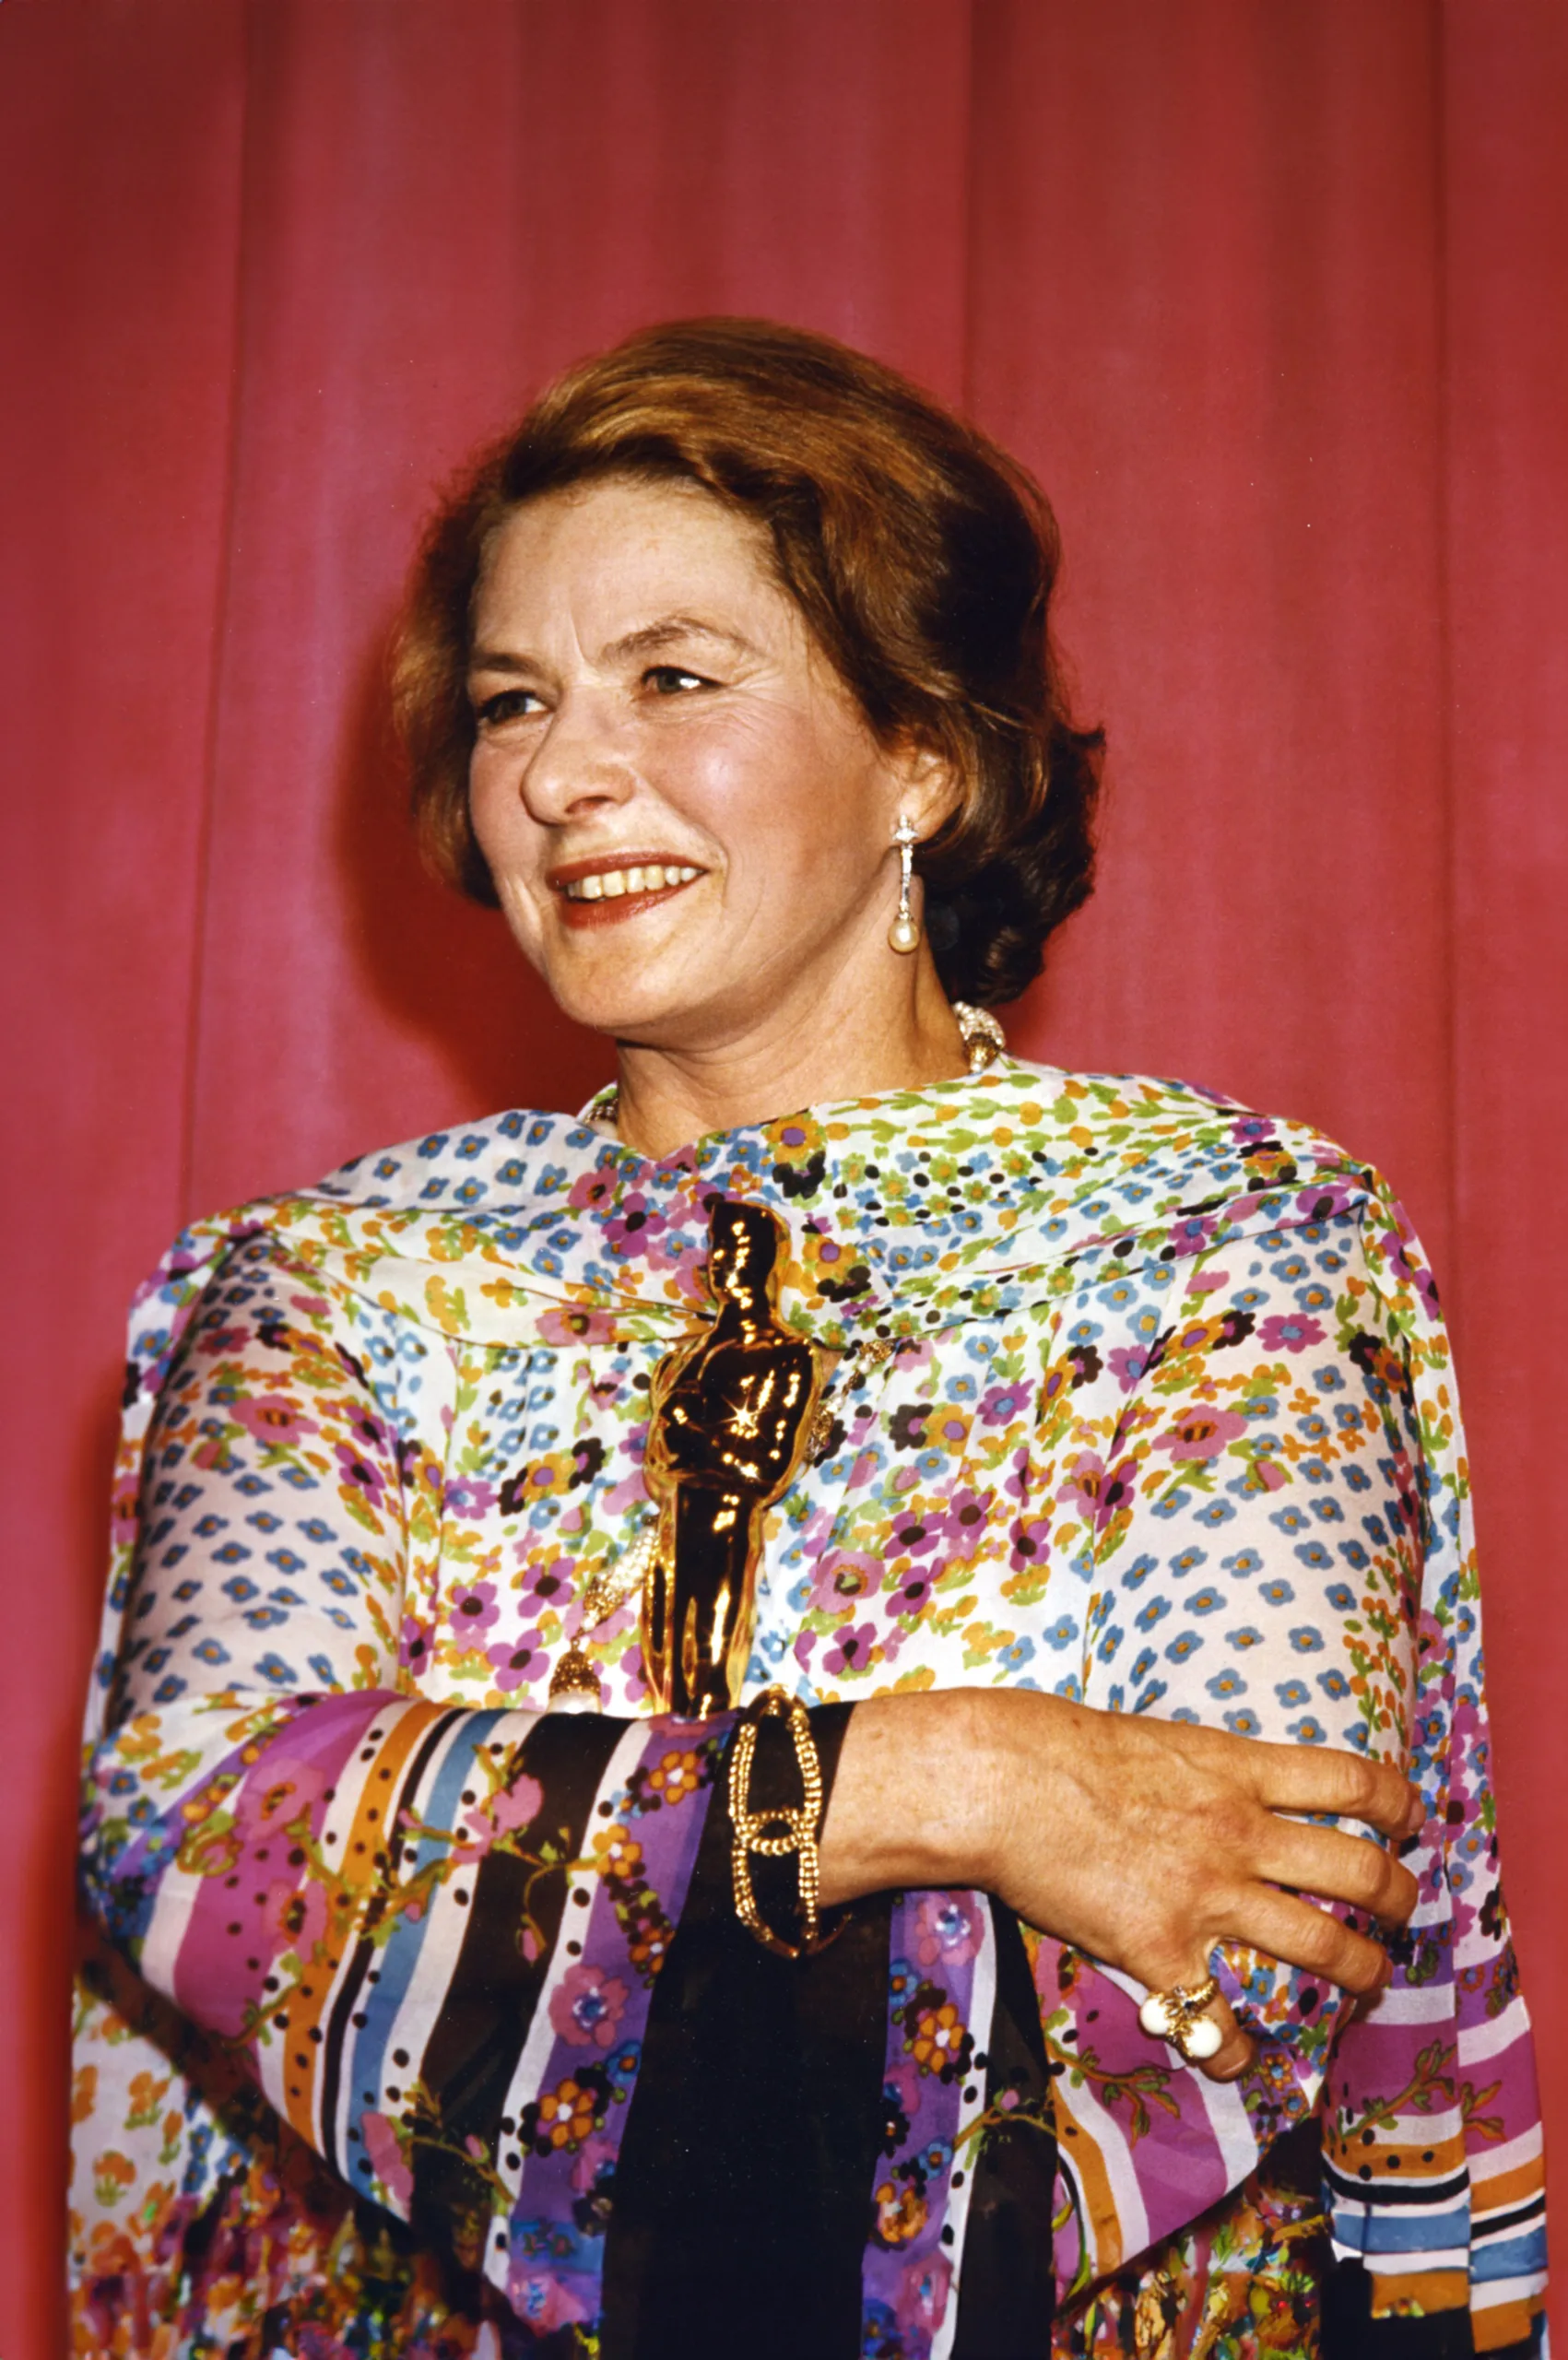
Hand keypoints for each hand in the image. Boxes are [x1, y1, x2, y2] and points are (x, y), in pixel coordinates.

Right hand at [820, 1686, 1421, 2081]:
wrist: (999, 1781)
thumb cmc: (1060, 1747)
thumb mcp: (1160, 1740)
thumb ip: (1209, 1771)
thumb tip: (1233, 1788)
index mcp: (1238, 1771)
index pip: (1353, 1783)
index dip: (1400, 1806)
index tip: (1413, 1823)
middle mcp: (1239, 1833)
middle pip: (1361, 1872)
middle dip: (1399, 1900)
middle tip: (1401, 1912)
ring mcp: (1205, 1896)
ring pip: (1323, 1947)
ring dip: (1361, 1971)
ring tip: (1367, 1981)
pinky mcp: (1160, 1951)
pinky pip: (1220, 2020)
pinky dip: (1239, 2050)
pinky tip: (1243, 2058)